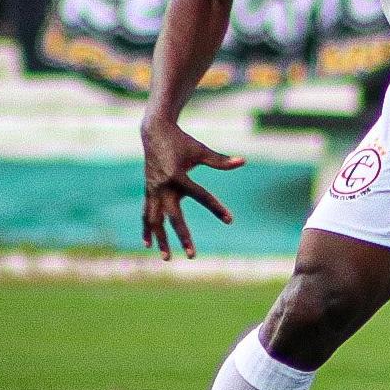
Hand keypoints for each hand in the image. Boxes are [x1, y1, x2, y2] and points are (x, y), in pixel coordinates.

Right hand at [141, 120, 244, 259]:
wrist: (155, 131)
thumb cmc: (182, 141)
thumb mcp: (201, 150)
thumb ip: (220, 160)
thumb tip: (243, 161)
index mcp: (179, 177)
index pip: (202, 197)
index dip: (217, 208)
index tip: (230, 220)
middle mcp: (164, 187)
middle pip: (174, 217)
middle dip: (183, 237)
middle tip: (192, 256)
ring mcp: (153, 190)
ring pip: (155, 220)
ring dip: (161, 239)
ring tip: (167, 258)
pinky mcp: (148, 190)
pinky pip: (146, 212)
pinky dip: (147, 227)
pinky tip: (147, 243)